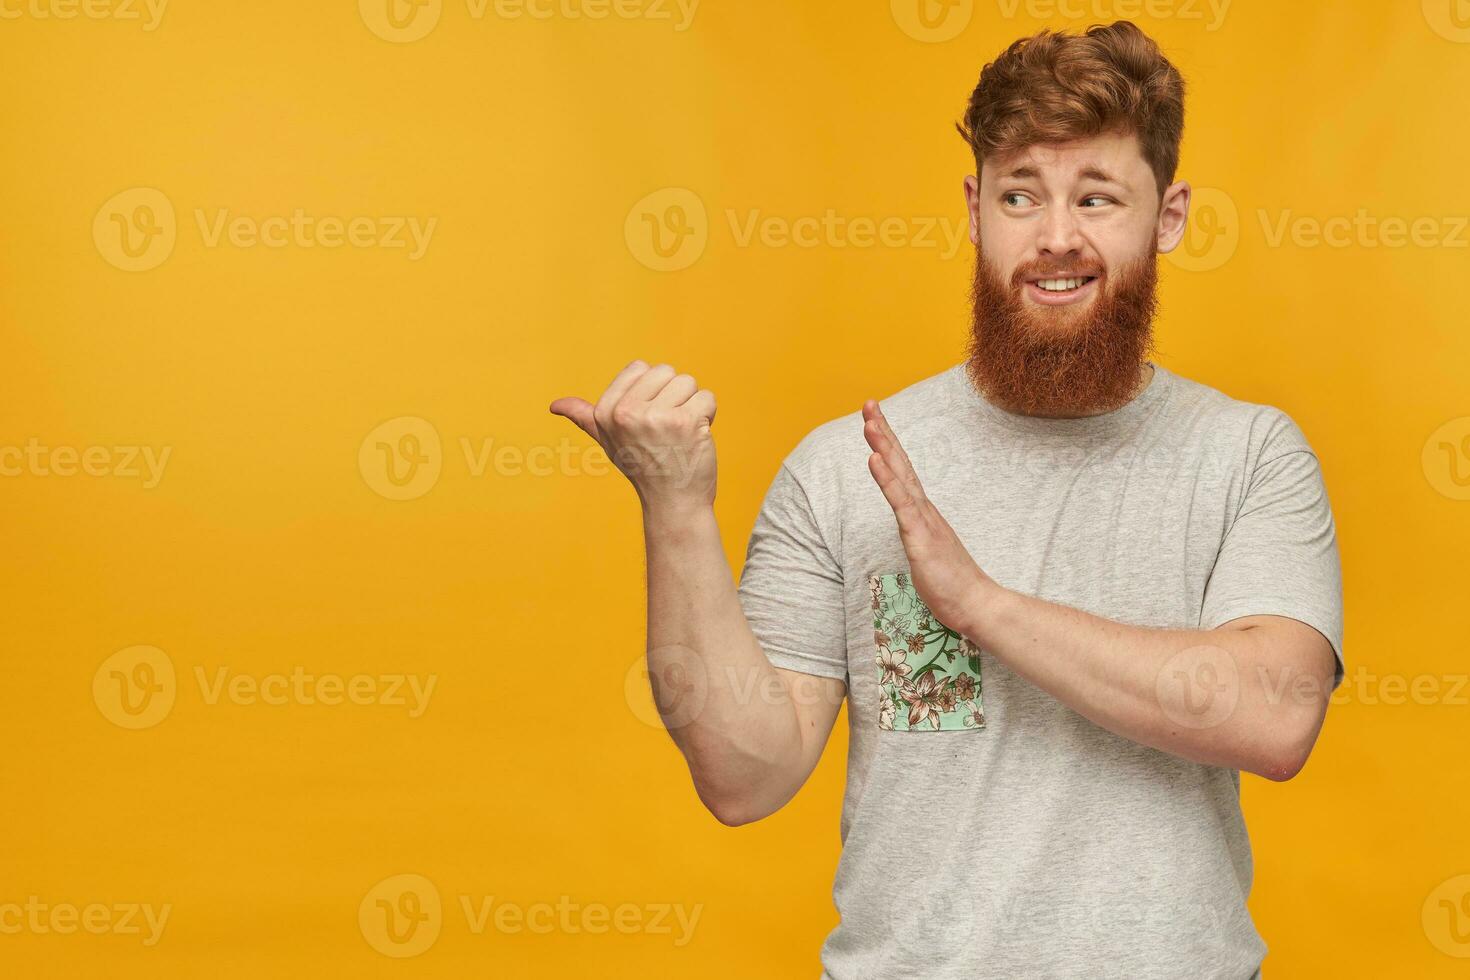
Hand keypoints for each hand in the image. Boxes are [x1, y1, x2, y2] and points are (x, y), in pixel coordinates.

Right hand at [550, 360, 717, 514]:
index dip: (651, 390)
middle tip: (667, 429)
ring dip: (692, 405)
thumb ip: (584, 417)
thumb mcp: (607, 440)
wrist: (672, 502)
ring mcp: (656, 417)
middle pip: (666, 371)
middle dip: (674, 395)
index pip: (639, 367)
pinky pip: (707, 397)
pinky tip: (696, 437)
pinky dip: (709, 416)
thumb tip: (554, 405)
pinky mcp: (685, 421)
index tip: (648, 420)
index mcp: (606, 411)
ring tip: (682, 433)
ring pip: (688, 382)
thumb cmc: (642, 467)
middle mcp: (626, 413)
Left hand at [862, 399, 996, 636]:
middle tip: (869, 403)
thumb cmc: (951, 582)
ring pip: (900, 476)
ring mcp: (923, 520)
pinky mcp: (920, 536)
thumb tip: (910, 529)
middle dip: (883, 432)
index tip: (875, 420)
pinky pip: (901, 503)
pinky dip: (886, 479)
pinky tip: (874, 459)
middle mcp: (923, 509)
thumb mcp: (926, 552)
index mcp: (923, 512)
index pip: (902, 472)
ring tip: (869, 422)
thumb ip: (918, 534)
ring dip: (883, 447)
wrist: (976, 604)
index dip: (888, 445)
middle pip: (900, 462)